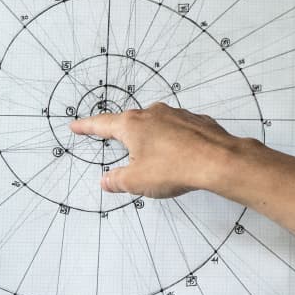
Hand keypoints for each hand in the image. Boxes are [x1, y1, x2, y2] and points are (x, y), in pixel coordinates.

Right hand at [68, 101, 240, 198]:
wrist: (218, 161)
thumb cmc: (175, 168)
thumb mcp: (136, 181)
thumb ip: (117, 180)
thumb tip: (106, 181)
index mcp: (132, 125)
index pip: (101, 125)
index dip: (86, 127)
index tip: (76, 126)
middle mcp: (153, 113)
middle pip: (131, 125)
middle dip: (126, 139)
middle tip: (124, 152)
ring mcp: (177, 114)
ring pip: (157, 127)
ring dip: (154, 142)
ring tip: (159, 163)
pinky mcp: (198, 121)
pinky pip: (180, 130)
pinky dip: (176, 143)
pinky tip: (181, 157)